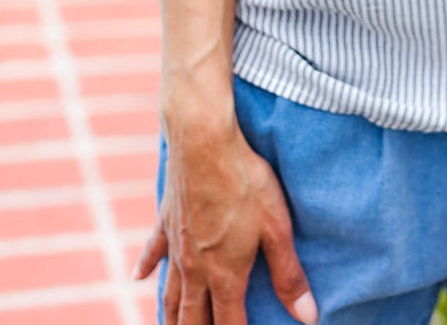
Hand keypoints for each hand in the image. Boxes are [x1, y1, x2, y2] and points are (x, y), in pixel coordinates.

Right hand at [134, 124, 317, 324]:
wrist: (203, 140)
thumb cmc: (245, 180)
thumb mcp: (277, 227)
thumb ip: (290, 275)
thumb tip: (309, 317)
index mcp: (224, 274)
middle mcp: (195, 269)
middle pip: (192, 319)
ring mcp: (176, 246)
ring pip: (170, 295)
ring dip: (171, 318)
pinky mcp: (165, 221)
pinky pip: (151, 251)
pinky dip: (145, 268)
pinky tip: (137, 278)